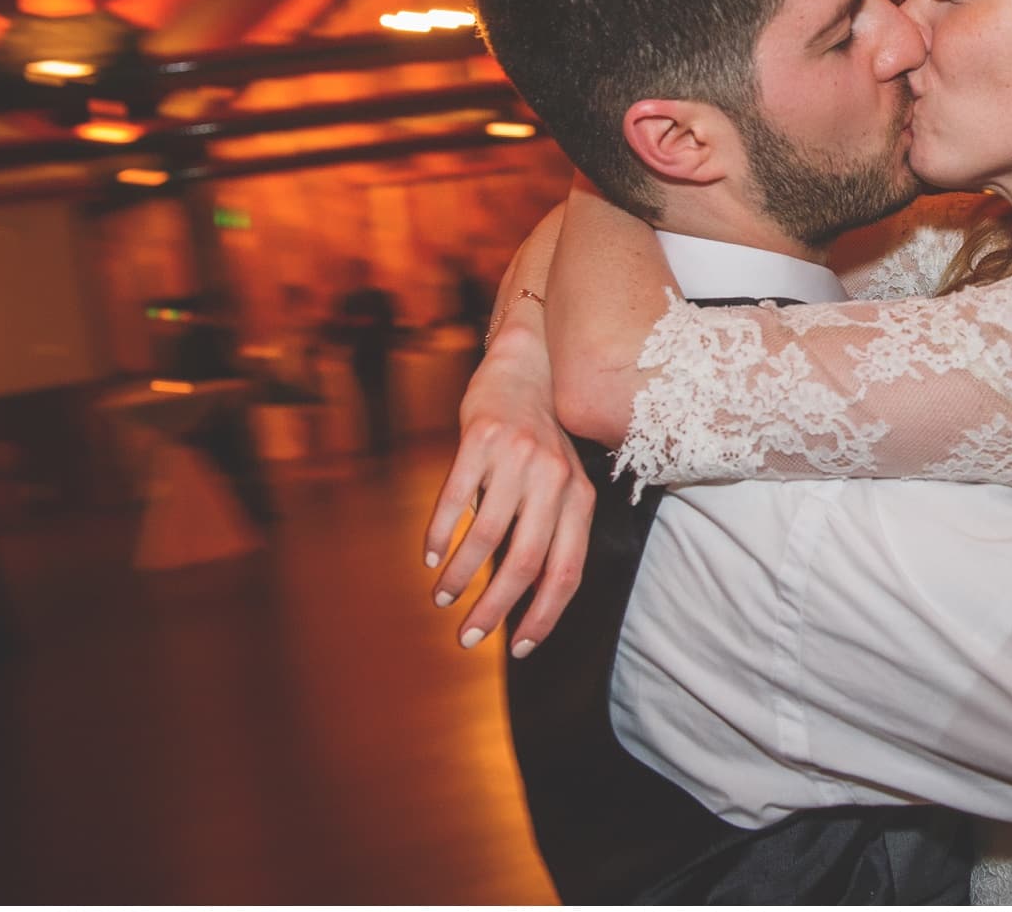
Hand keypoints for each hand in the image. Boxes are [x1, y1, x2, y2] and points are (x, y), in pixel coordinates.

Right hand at [422, 337, 595, 656]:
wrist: (527, 363)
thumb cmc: (542, 436)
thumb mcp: (562, 480)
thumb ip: (552, 529)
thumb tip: (528, 599)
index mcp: (579, 496)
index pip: (567, 570)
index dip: (544, 615)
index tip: (520, 648)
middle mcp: (554, 477)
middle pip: (525, 561)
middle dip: (494, 609)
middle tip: (468, 637)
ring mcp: (518, 456)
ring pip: (487, 534)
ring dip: (461, 576)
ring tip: (442, 597)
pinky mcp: (482, 437)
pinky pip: (457, 497)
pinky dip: (442, 533)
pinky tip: (431, 555)